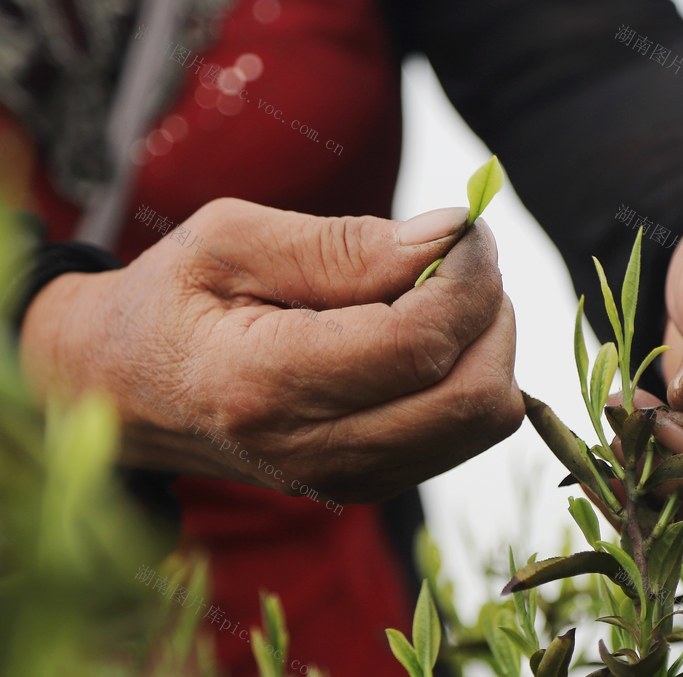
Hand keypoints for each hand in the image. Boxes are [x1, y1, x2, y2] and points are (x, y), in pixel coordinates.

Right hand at [20, 198, 523, 501]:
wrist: (123, 391)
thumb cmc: (171, 299)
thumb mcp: (232, 240)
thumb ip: (344, 243)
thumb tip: (450, 235)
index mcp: (264, 383)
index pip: (418, 342)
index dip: (467, 277)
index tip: (467, 228)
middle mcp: (313, 451)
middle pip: (472, 395)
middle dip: (491, 311)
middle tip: (460, 257)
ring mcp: (344, 479)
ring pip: (481, 420)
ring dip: (485, 342)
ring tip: (437, 293)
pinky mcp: (367, 484)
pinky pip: (463, 433)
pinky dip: (467, 373)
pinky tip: (422, 334)